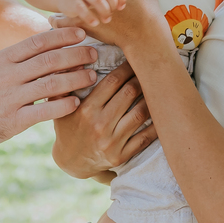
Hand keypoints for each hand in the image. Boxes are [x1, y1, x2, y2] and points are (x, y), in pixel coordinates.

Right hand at [0, 25, 97, 148]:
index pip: (38, 41)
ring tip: (91, 76)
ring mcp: (9, 98)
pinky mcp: (11, 121)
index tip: (82, 32)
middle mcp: (7, 75)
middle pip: (49, 60)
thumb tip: (46, 48)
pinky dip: (62, 106)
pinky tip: (76, 103)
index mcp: (3, 59)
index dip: (63, 35)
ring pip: (51, 84)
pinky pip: (43, 111)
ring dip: (75, 79)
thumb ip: (16, 61)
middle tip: (94, 54)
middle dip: (76, 55)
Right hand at [53, 61, 156, 179]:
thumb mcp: (61, 107)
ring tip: (158, 88)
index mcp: (86, 109)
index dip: (126, 68)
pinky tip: (163, 114)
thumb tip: (77, 62)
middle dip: (141, 78)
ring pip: (140, 113)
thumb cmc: (68, 129)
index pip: (112, 81)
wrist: (70, 162)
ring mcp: (111, 141)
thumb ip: (66, 85)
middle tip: (149, 70)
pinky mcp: (121, 155)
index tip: (134, 60)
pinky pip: (144, 138)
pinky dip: (156, 125)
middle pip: (129, 93)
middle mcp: (99, 124)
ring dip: (152, 98)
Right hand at [58, 0, 126, 30]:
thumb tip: (122, 6)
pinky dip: (91, 18)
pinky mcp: (73, 1)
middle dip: (113, 6)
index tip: (120, 8)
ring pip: (98, 0)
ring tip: (105, 20)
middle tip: (111, 14)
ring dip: (105, 12)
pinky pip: (84, 10)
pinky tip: (95, 23)